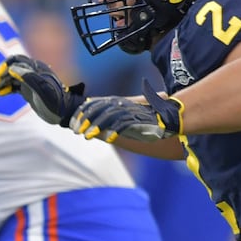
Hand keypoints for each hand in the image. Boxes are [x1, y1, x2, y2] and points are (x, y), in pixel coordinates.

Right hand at [0, 54, 85, 126]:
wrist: (64, 112)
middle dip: (1, 76)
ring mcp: (30, 81)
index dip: (5, 66)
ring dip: (1, 83)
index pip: (16, 60)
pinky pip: (14, 86)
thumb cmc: (54, 101)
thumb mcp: (42, 89)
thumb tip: (12, 68)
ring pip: (11, 78)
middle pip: (11, 69)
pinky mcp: (28, 90)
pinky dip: (6, 89)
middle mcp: (32, 72)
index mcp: (36, 68)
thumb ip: (28, 77)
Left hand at [70, 80, 184, 143]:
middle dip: (85, 120)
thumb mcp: (124, 112)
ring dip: (95, 127)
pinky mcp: (138, 120)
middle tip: (76, 131)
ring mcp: (129, 111)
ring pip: (108, 117)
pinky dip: (114, 132)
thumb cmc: (143, 116)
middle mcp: (121, 104)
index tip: (73, 122)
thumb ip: (109, 112)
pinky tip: (108, 140)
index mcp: (116, 101)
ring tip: (86, 137)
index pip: (94, 103)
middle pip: (98, 110)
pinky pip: (124, 125)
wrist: (168, 116)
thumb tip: (91, 112)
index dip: (82, 112)